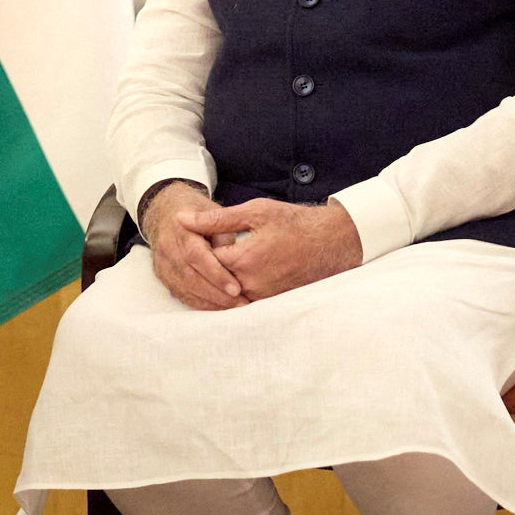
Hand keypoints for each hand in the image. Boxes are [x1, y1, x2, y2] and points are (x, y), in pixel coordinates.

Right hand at [140, 181, 244, 309]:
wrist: (165, 212)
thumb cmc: (197, 212)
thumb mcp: (214, 213)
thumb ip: (224, 236)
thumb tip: (236, 261)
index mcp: (181, 228)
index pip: (197, 256)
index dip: (216, 274)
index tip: (236, 289)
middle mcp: (167, 247)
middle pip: (190, 277)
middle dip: (217, 294)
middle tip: (242, 304)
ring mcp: (162, 263)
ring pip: (185, 289)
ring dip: (211, 302)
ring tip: (235, 307)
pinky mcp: (162, 275)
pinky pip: (181, 294)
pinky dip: (200, 303)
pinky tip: (218, 307)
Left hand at [176, 196, 363, 302]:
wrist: (332, 242)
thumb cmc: (294, 223)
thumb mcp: (254, 212)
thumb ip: (216, 219)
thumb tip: (182, 219)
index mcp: (244, 259)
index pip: (201, 260)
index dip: (193, 247)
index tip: (191, 237)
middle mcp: (251, 283)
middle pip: (210, 280)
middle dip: (201, 267)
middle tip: (195, 252)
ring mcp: (262, 296)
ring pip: (224, 293)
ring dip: (215, 280)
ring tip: (210, 263)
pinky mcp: (270, 302)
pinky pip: (241, 300)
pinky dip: (231, 289)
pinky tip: (229, 274)